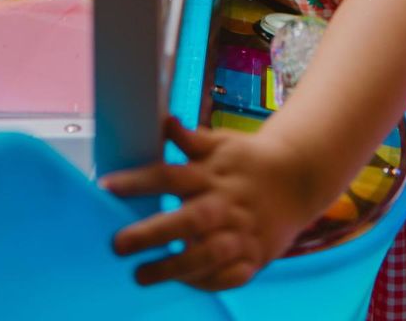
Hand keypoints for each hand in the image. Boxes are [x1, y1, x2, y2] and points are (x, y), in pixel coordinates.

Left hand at [99, 116, 313, 290]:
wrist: (298, 178)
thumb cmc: (249, 160)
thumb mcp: (221, 142)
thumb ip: (190, 139)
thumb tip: (164, 122)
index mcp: (211, 173)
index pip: (169, 175)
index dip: (137, 181)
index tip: (106, 186)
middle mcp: (224, 204)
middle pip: (186, 220)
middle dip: (152, 234)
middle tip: (118, 244)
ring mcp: (239, 233)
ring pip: (206, 255)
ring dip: (173, 267)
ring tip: (141, 275)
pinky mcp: (253, 258)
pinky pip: (227, 276)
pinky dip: (206, 281)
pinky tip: (183, 282)